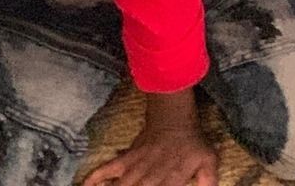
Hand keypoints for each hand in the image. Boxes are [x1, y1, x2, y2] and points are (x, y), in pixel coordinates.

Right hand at [85, 127, 217, 185]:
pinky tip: (86, 184)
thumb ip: (209, 182)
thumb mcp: (209, 163)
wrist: (175, 116)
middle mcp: (149, 179)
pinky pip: (107, 169)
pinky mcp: (126, 158)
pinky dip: (96, 177)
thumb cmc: (193, 143)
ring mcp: (135, 168)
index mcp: (170, 182)